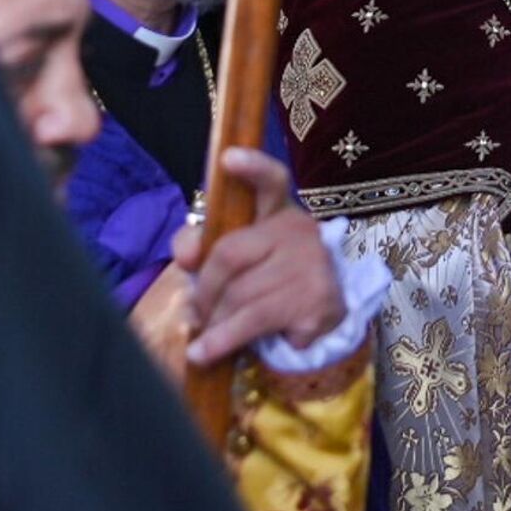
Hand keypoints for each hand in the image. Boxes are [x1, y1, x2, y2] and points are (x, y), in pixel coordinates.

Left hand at [176, 147, 345, 365]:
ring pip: (240, 296)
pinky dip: (224, 342)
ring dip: (212, 323)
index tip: (228, 158)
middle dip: (204, 289)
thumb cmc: (271, 278)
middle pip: (230, 254)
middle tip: (195, 312)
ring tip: (200, 340)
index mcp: (278, 212)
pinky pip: (255, 324)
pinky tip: (212, 352)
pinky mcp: (318, 304)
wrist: (323, 316)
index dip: (251, 168)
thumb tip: (187, 257)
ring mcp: (313, 268)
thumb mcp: (239, 256)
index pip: (270, 181)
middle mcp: (300, 231)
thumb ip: (204, 246)